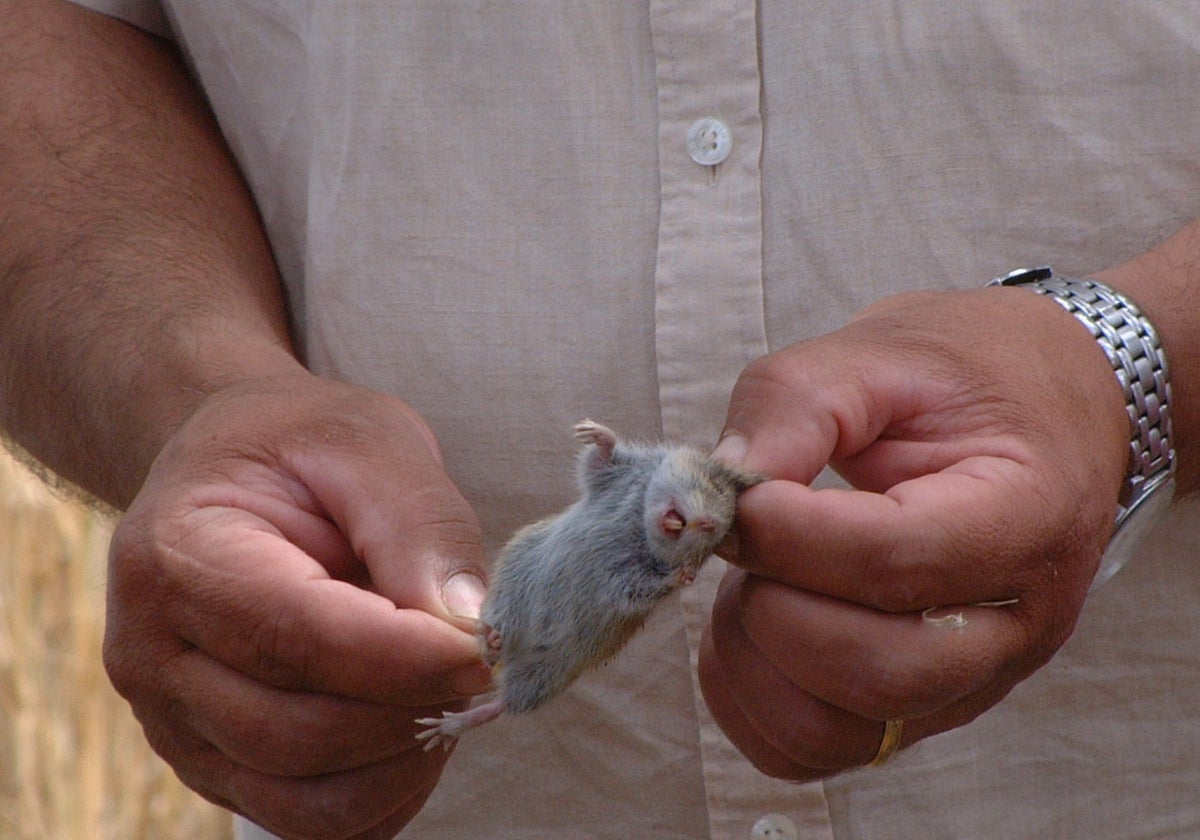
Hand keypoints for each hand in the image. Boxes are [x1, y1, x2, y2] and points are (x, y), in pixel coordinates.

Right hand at [103, 373, 492, 838]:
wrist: (236, 469)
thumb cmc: (302, 447)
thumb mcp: (368, 442)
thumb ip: (417, 523)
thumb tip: (469, 621)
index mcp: (177, 555)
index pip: (296, 637)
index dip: (405, 658)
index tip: (485, 647)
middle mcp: (153, 654)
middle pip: (298, 733)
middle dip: (414, 710)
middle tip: (482, 665)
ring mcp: (176, 723)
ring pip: (303, 799)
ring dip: (404, 762)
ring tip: (447, 692)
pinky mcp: (215, 763)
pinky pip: (306, 820)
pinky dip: (382, 795)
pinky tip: (415, 728)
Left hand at [701, 287, 1128, 779]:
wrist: (1033, 411)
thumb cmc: (961, 379)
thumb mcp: (882, 351)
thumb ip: (793, 404)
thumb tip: (714, 490)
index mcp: (1026, 517)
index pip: (896, 562)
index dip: (788, 534)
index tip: (740, 494)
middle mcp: (1013, 624)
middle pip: (873, 669)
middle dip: (770, 601)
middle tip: (746, 532)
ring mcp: (968, 681)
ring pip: (834, 731)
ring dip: (752, 654)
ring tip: (753, 575)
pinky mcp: (915, 710)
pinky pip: (808, 749)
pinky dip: (747, 695)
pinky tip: (751, 621)